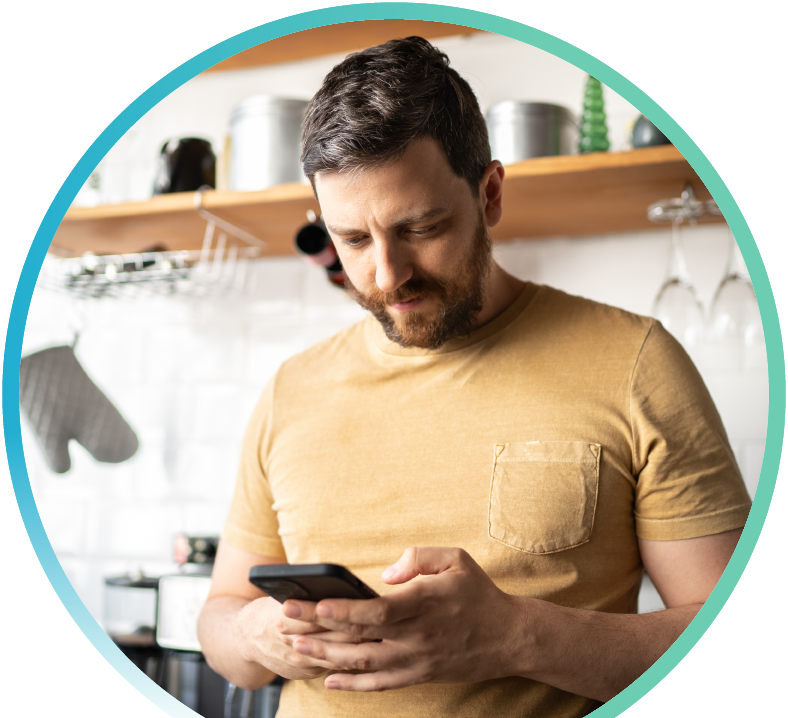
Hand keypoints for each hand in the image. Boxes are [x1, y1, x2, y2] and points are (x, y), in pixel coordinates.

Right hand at [235, 595, 370, 680]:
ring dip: (359, 648)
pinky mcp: (305, 673)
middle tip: (385, 623)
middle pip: (335, 637)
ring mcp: (299, 661)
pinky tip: (366, 651)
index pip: (324, 615)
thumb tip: (341, 583)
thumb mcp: (282, 595)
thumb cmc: (268, 609)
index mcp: (287, 617)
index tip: (369, 605)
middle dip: (361, 631)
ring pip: (337, 655)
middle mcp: (292, 641)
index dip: (349, 612)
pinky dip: (349, 658)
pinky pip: (332, 666)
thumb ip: (307, 593)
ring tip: (382, 637)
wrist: (243, 641)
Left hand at [281, 547, 524, 690]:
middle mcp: (414, 636)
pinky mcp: (417, 675)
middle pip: (358, 637)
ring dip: (325, 656)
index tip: (314, 606)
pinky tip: (328, 679)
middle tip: (286, 621)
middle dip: (317, 629)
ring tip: (295, 646)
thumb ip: (418, 557)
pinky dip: (351, 685)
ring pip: (361, 663)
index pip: (374, 612)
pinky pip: (378, 684)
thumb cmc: (478, 592)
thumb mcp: (456, 558)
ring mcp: (414, 660)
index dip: (342, 612)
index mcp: (422, 604)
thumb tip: (386, 573)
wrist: (508, 637)